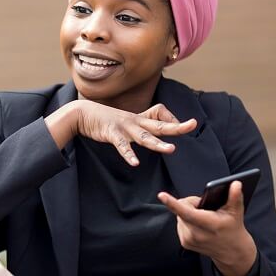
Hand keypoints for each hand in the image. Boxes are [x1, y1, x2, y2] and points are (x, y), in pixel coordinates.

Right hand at [45, 100, 196, 165]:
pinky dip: (128, 154)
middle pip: (159, 125)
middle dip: (177, 126)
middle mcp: (135, 121)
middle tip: (192, 125)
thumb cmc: (105, 119)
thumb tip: (151, 135)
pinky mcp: (111, 133)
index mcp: (140, 119)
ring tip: (170, 149)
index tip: (183, 125)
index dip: (172, 120)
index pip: (161, 115)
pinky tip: (135, 163)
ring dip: (157, 143)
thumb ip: (139, 127)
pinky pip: (122, 145)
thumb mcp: (126, 121)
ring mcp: (124, 127)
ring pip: (144, 136)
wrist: (82, 113)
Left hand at [157, 181, 256, 275]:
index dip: (173, 203)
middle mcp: (196, 234)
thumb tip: (236, 183)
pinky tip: (198, 224)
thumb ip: (235, 196)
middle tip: (206, 208)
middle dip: (192, 203)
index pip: (187, 212)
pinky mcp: (184, 243)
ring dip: (188, 212)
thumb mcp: (236, 212)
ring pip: (180, 215)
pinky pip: (180, 223)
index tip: (161, 195)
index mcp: (209, 225)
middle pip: (183, 208)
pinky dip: (186, 220)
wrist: (231, 251)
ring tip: (203, 217)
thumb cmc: (233, 227)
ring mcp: (189, 240)